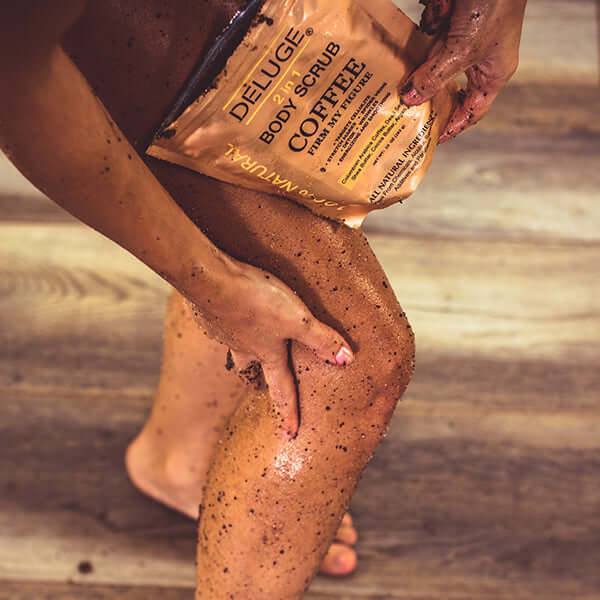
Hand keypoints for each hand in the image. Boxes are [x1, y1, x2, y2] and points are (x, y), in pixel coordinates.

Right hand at [186, 258, 352, 438]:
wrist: (209, 280)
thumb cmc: (255, 300)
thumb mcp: (297, 319)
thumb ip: (320, 338)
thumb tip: (346, 359)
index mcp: (266, 353)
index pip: (281, 391)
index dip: (288, 414)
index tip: (289, 436)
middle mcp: (242, 347)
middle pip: (250, 372)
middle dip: (256, 383)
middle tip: (258, 389)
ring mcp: (223, 330)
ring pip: (234, 348)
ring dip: (241, 351)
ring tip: (245, 346)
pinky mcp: (209, 312)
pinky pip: (220, 323)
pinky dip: (226, 323)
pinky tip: (227, 310)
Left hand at [401, 0, 526, 141]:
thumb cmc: (493, 4)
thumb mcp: (461, 50)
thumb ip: (435, 76)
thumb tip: (412, 98)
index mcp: (493, 72)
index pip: (472, 111)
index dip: (453, 126)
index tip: (431, 138)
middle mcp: (479, 57)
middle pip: (448, 87)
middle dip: (428, 96)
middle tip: (406, 114)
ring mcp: (464, 37)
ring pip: (434, 60)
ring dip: (422, 63)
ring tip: (400, 84)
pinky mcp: (451, 18)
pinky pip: (431, 32)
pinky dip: (426, 30)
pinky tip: (420, 35)